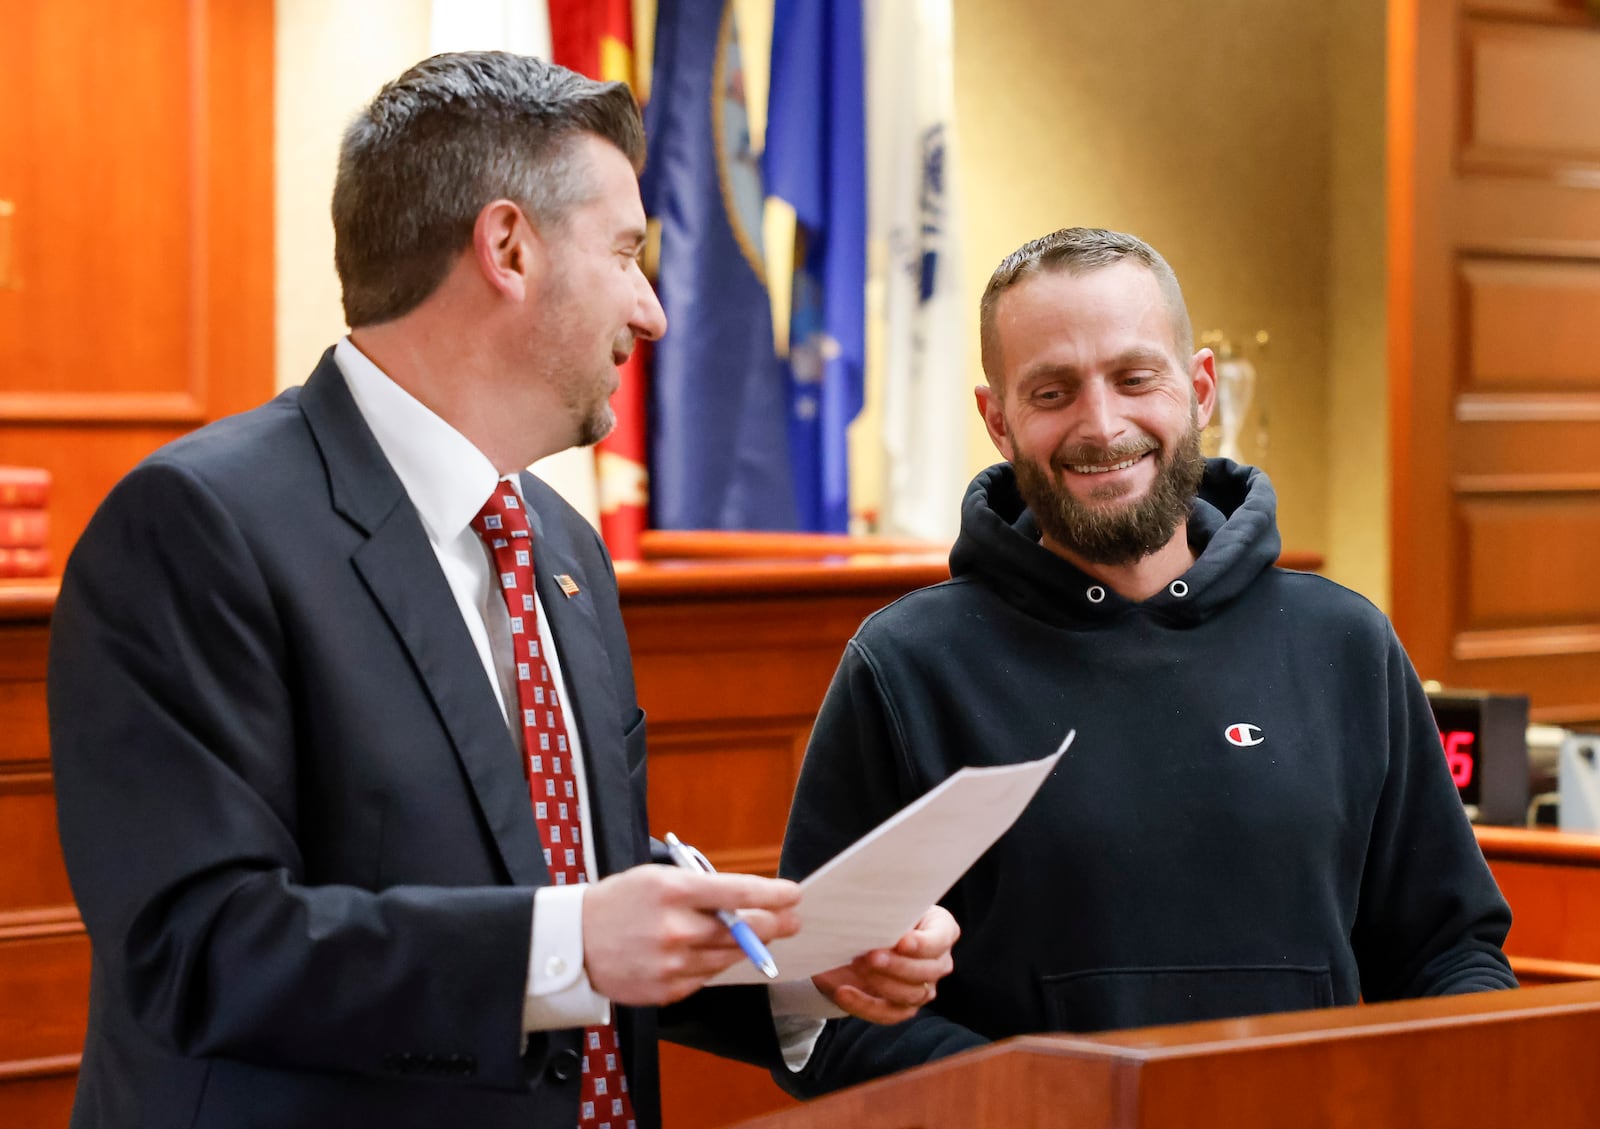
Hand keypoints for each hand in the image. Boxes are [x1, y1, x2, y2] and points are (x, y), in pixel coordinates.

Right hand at [582, 864, 800, 1005]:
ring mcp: (672, 963)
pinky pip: (707, 977)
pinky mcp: (668, 990)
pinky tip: (711, 953)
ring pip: (730, 956)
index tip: (794, 894)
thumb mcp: (655, 878)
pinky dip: (715, 964)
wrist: (573, 943)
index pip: (737, 892)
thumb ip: (699, 888)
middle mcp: (676, 928)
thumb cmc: (618, 902)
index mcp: (673, 891)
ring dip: (747, 946)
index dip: (772, 894)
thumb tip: (743, 899)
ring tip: (754, 936)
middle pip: (743, 930)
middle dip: (774, 924)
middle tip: (790, 920)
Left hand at [812, 905, 958, 1024]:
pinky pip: (889, 1014)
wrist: (856, 939)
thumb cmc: (877, 914)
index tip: (902, 942)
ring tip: (856, 966)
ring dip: (882, 983)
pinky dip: (865, 1005)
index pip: (941, 938)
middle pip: (928, 970)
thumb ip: (884, 910)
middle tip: (870, 956)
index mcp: (941, 928)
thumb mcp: (883, 906)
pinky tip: (844, 993)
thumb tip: (869, 912)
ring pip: (912, 994)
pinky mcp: (904, 1007)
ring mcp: (925, 987)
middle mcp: (939, 961)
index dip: (924, 943)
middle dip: (897, 965)